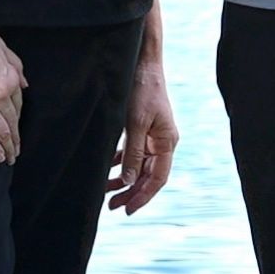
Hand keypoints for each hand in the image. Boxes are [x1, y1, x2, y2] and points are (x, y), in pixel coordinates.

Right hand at [0, 11, 26, 166]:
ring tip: (9, 158)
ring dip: (8, 147)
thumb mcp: (0, 45)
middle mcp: (3, 91)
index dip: (18, 119)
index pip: (18, 104)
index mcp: (11, 76)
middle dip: (16, 138)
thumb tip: (26, 84)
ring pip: (3, 131)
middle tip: (16, 150)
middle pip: (13, 120)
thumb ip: (16, 65)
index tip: (16, 128)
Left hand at [108, 54, 178, 214]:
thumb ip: (133, 153)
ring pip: (140, 167)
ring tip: (107, 193)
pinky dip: (122, 164)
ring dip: (125, 181)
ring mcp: (153, 136)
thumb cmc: (142, 90)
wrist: (142, 63)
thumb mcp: (136, 123)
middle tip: (112, 207)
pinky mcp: (142, 129)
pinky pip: (133, 153)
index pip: (158, 178)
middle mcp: (163, 142)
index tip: (128, 210)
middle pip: (148, 176)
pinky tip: (109, 170)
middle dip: (132, 192)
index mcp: (167, 142)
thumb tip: (130, 181)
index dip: (143, 196)